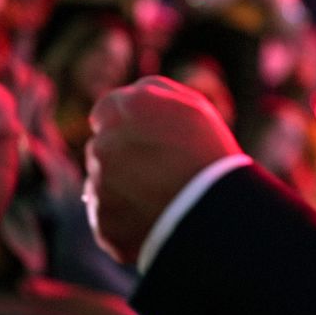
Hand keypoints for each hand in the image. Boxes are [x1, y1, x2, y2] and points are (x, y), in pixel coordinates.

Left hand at [86, 76, 241, 264]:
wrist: (216, 211)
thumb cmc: (209, 152)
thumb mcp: (192, 106)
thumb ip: (154, 92)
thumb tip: (130, 94)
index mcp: (125, 109)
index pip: (105, 111)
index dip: (125, 124)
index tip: (144, 139)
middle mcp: (104, 142)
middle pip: (102, 148)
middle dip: (121, 156)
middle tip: (157, 170)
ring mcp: (99, 184)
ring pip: (102, 184)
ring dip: (121, 188)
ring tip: (160, 198)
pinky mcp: (101, 221)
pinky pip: (107, 219)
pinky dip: (124, 221)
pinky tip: (154, 219)